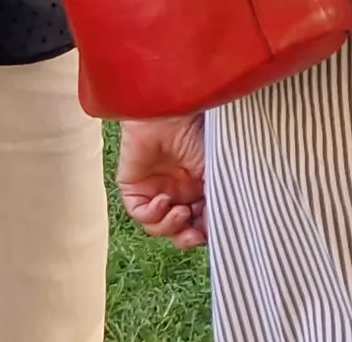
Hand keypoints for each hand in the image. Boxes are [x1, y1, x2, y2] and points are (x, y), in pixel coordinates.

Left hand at [117, 116, 207, 249]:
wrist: (172, 112)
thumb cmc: (198, 133)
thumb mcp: (215, 172)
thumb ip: (216, 201)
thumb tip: (217, 230)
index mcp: (197, 189)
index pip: (198, 223)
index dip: (203, 234)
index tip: (210, 237)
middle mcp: (176, 191)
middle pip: (177, 230)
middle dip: (185, 238)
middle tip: (194, 237)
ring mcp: (155, 189)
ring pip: (158, 226)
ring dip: (170, 226)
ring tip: (180, 212)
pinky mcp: (134, 186)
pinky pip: (140, 213)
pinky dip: (152, 213)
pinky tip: (163, 200)